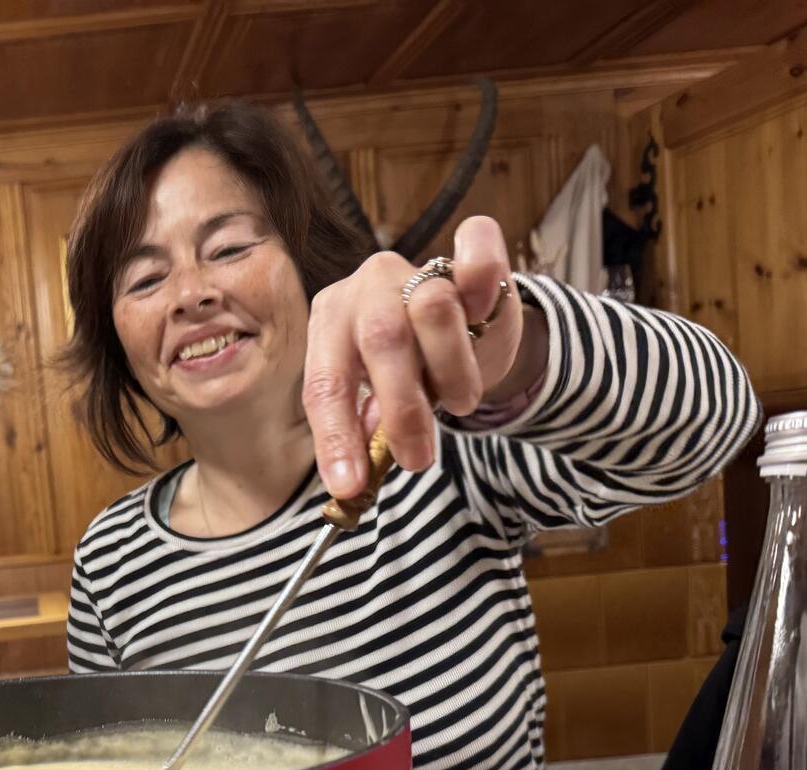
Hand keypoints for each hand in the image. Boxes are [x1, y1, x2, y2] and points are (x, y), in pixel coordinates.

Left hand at [301, 216, 529, 499]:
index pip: (324, 383)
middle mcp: (364, 289)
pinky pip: (478, 247)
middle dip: (402, 410)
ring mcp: (414, 265)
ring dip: (452, 371)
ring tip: (459, 403)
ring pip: (434, 309)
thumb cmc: (415, 372)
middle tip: (418, 459)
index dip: (337, 437)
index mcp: (329, 326)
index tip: (349, 485)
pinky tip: (482, 313)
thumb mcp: (383, 403)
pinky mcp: (466, 249)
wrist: (468, 329)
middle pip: (381, 341)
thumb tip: (357, 475)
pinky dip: (482, 276)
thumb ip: (370, 428)